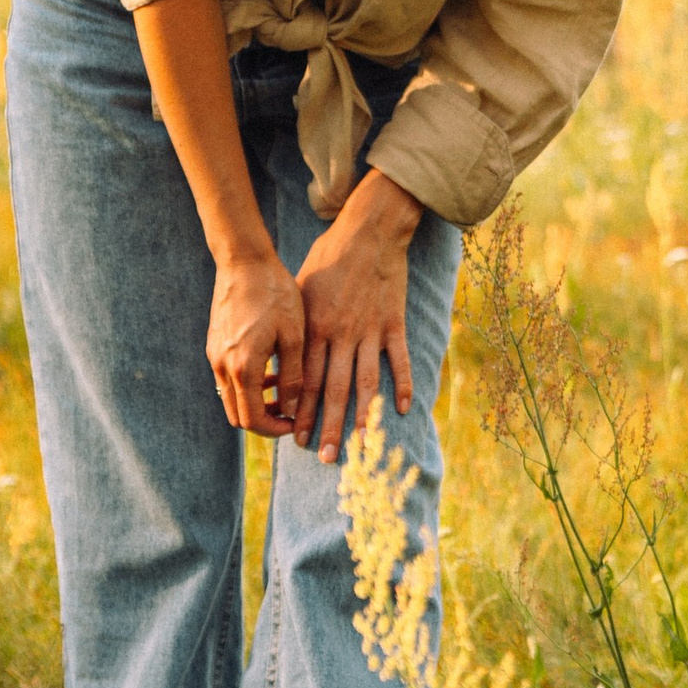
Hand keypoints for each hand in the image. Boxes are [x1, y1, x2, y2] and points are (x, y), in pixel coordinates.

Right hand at [208, 246, 305, 438]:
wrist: (244, 261)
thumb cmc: (275, 294)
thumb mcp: (294, 335)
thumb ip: (293, 377)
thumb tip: (292, 410)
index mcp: (243, 367)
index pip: (253, 419)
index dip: (274, 429)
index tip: (293, 424)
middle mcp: (222, 366)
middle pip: (237, 416)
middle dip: (263, 421)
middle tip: (288, 413)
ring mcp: (214, 356)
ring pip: (231, 398)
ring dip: (254, 402)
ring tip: (281, 388)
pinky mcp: (213, 346)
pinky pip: (227, 379)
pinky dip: (246, 385)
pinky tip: (269, 368)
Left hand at [291, 171, 422, 460]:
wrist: (368, 231)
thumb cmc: (329, 258)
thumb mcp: (301, 290)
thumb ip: (297, 327)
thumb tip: (284, 360)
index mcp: (315, 328)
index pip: (305, 380)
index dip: (301, 412)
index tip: (295, 438)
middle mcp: (341, 334)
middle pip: (333, 389)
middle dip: (327, 426)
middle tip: (323, 456)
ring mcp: (370, 330)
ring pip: (365, 382)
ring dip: (361, 416)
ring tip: (360, 444)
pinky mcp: (393, 322)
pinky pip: (398, 360)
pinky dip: (402, 384)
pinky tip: (403, 409)